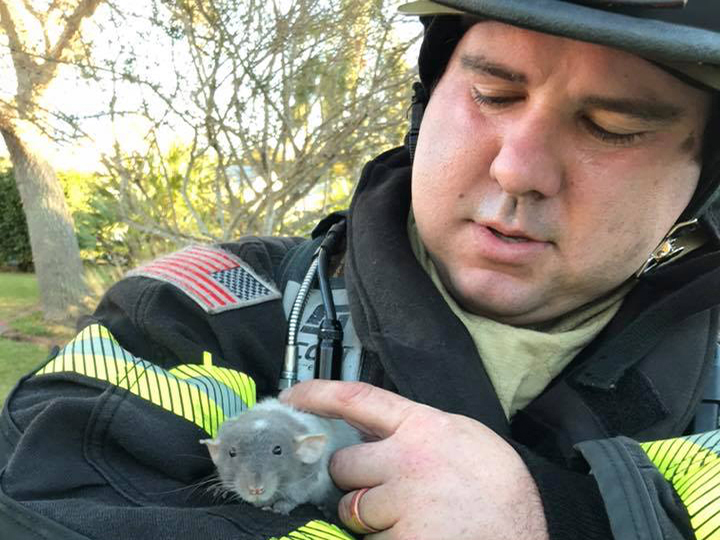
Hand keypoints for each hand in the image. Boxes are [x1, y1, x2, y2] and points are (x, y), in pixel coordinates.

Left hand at [280, 380, 548, 539]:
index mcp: (426, 428)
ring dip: (369, 518)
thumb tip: (387, 429)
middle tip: (383, 492)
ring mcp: (399, 503)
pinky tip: (417, 537)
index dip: (318, 394)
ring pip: (352, 508)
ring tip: (411, 521)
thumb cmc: (502, 498)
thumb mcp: (470, 442)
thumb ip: (425, 432)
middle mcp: (406, 460)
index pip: (358, 398)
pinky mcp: (395, 539)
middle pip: (343, 462)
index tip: (293, 397)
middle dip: (353, 480)